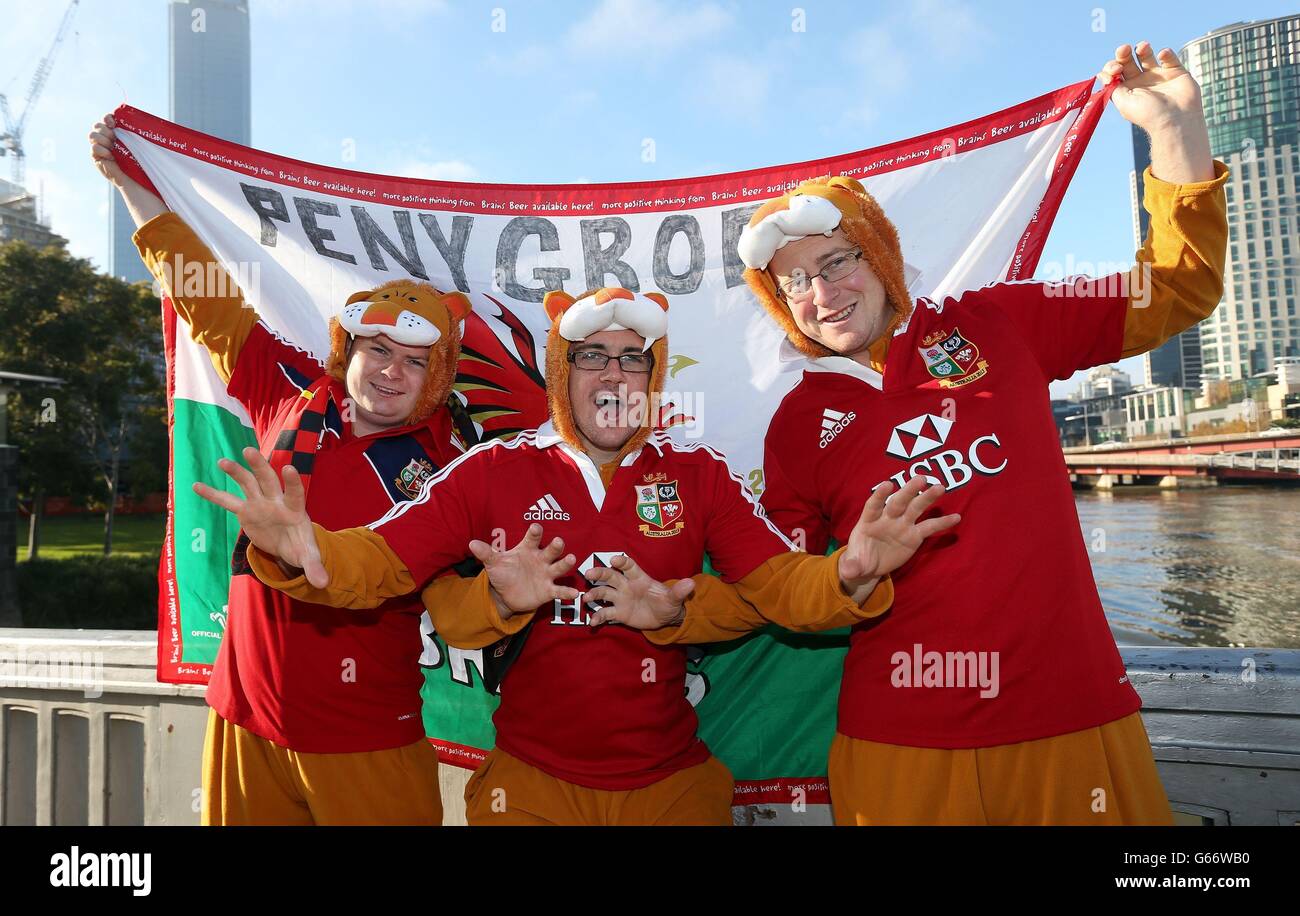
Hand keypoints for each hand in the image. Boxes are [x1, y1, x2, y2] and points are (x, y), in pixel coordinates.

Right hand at [88, 112, 167, 224]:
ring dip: (103, 139)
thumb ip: (146, 134)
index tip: (115, 122)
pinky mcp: (97, 158)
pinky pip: (93, 148)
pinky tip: (110, 155)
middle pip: (98, 125)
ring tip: (113, 148)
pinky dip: (101, 149)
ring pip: (93, 135)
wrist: (140, 181)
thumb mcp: (146, 146)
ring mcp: (102, 148)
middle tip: (116, 138)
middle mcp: (109, 139)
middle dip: (106, 129)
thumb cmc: (147, 164)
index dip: (108, 118)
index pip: (108, 119)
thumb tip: (166, 124)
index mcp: (119, 133)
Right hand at [193, 446, 328, 587]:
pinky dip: (213, 494)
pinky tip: (196, 485)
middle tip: (249, 451)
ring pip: (247, 484)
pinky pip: (228, 501)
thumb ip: (315, 568)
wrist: (289, 544)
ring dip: (236, 472)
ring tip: (222, 462)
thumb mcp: (309, 557)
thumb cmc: (301, 546)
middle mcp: (276, 501)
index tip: (288, 468)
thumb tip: (323, 584)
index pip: (295, 492)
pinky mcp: (246, 511)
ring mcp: (260, 503)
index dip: (292, 482)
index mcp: (295, 509)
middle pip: (268, 480)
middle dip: (259, 466)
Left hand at [468, 524, 578, 618]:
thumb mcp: (494, 563)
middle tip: (559, 541)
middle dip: (555, 546)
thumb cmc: (504, 573)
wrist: (507, 594)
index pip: (532, 538)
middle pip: (550, 550)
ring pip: (559, 567)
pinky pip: (559, 590)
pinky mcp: (549, 590)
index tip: (536, 527)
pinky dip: (567, 592)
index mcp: (527, 549)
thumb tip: (471, 543)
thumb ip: (486, 553)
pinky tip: (575, 594)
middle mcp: (540, 559)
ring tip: (571, 559)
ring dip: (566, 563)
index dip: (534, 532)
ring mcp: (546, 574)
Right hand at [582, 554, 695, 629]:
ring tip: (586, 598)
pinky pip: (606, 613)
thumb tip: (690, 583)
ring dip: (594, 594)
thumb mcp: (675, 599)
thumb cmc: (668, 603)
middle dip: (600, 573)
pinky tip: (593, 623)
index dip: (622, 562)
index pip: (629, 567)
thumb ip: (679, 592)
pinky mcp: (618, 613)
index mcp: (639, 578)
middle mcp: (626, 586)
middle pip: (611, 576)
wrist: (664, 618)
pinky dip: (598, 617)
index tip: (613, 560)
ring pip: (604, 593)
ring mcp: (620, 599)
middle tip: (589, 573)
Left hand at [838, 475, 959, 593]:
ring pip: (915, 508)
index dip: (880, 495)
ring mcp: (902, 525)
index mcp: (869, 521)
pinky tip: (956, 517)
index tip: (888, 484)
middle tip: (921, 479)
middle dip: (908, 491)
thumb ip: (851, 566)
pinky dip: (942, 522)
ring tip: (940, 488)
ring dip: (927, 498)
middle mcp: (887, 518)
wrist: (869, 566)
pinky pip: (929, 527)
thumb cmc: (859, 559)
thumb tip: (847, 572)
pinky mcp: (914, 535)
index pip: (873, 505)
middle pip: (898, 502)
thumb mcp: (853, 565)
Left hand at [1099, 43, 1213, 183]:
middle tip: (1124, 49)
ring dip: (1142, 48)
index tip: (1115, 70)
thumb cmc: (1148, 114)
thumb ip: (1112, 87)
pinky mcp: (1175, 73)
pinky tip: (1162, 55)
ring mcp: (1158, 76)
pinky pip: (1169, 58)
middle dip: (1123, 53)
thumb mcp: (1123, 102)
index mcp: (1126, 90)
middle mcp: (1140, 82)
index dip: (1111, 67)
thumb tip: (1101, 75)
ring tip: (1143, 47)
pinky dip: (1165, 53)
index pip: (1114, 73)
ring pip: (1147, 56)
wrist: (1175, 120)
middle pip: (1128, 61)